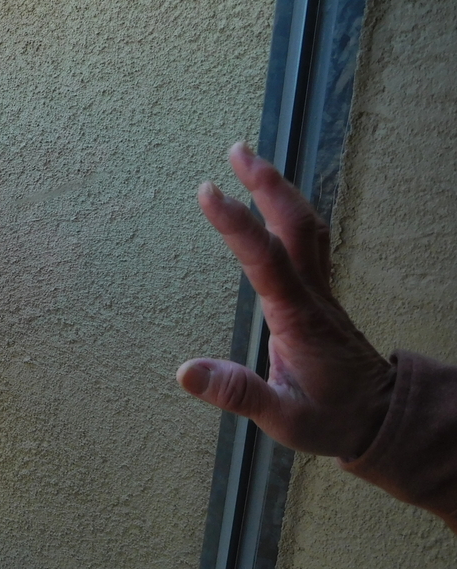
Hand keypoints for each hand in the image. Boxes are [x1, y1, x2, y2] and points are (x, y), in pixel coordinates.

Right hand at [177, 142, 394, 457]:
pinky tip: (273, 203)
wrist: (383, 418)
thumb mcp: (284, 420)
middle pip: (295, 225)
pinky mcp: (320, 293)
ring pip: (306, 226)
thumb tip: (185, 371)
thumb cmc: (333, 418)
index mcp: (297, 318)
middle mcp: (311, 295)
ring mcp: (320, 290)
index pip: (264, 259)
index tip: (207, 189)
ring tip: (250, 161)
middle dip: (266, 183)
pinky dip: (289, 210)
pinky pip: (308, 239)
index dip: (235, 223)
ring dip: (279, 189)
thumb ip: (238, 393)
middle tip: (237, 149)